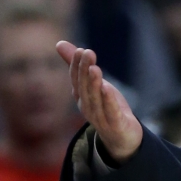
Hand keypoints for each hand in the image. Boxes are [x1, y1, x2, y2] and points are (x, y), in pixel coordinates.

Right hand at [57, 41, 142, 163]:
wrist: (122, 138)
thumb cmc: (107, 107)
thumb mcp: (94, 85)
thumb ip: (78, 66)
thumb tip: (58, 43)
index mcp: (81, 97)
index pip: (76, 79)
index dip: (77, 65)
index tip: (81, 50)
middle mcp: (87, 107)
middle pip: (84, 87)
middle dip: (85, 69)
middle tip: (87, 53)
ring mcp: (100, 117)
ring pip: (95, 99)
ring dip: (93, 83)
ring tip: (95, 68)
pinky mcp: (115, 125)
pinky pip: (110, 112)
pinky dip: (108, 100)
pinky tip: (107, 88)